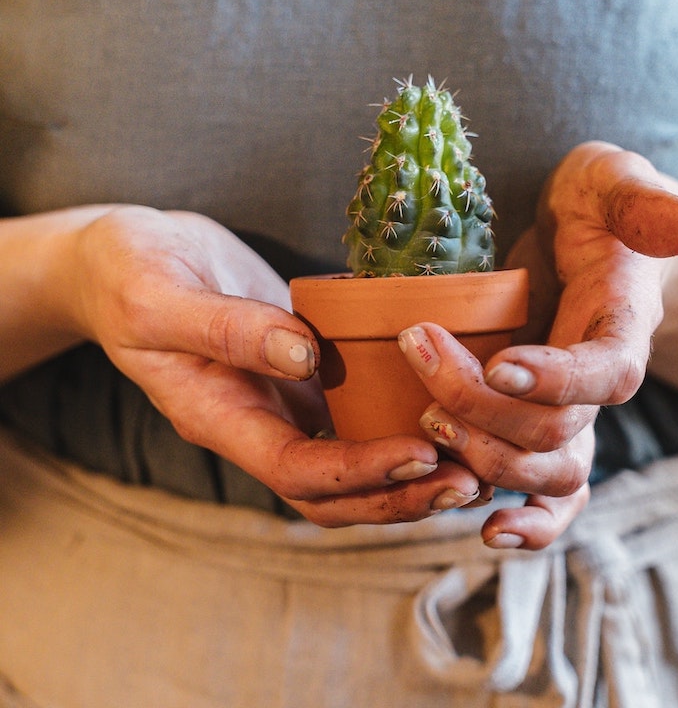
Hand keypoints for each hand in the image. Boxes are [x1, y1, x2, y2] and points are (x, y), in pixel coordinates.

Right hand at [66, 206, 479, 524]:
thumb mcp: (160, 296)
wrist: (127, 260)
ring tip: (474, 463)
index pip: (295, 470)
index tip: (420, 455)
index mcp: (217, 417)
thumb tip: (303, 354)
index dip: (359, 472)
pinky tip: (444, 411)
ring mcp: (280, 403)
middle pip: (333, 492)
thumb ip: (226, 328)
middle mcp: (255, 423)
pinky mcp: (300, 375)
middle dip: (400, 495)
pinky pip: (353, 415)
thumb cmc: (130, 273)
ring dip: (410, 473)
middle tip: (469, 480)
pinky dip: (397, 425)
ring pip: (350, 464)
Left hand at [399, 142, 677, 549]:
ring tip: (426, 417)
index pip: (605, 373)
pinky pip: (547, 493)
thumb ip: (640, 200)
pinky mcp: (540, 422)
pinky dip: (524, 522)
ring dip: (481, 459)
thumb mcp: (613, 182)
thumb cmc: (599, 208)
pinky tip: (486, 531)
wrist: (592, 242)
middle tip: (423, 356)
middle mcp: (600, 383)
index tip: (498, 363)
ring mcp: (572, 410)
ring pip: (545, 473)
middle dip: (480, 408)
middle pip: (555, 433)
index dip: (555, 379)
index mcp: (624, 328)